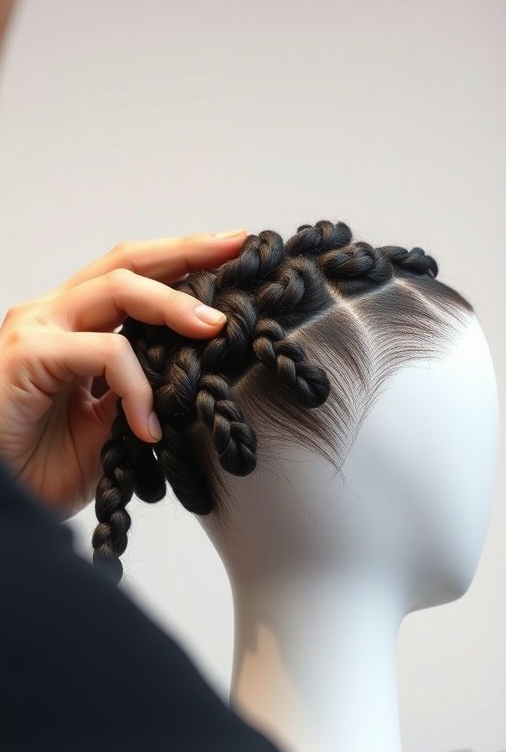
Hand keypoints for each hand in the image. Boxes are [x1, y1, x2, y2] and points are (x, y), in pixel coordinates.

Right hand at [0, 229, 246, 518]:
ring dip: (174, 305)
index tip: (234, 253)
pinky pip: (105, 351)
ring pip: (119, 289)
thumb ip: (145, 388)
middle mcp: (54, 315)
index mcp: (73, 324)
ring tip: (215, 328)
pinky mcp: (29, 354)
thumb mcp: (112, 423)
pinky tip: (150, 426)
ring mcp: (37, 328)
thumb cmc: (42, 467)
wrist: (1, 503)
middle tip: (236, 248)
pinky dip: (138, 386)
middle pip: (126, 261)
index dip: (183, 261)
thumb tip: (201, 368)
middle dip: (187, 252)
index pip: (133, 275)